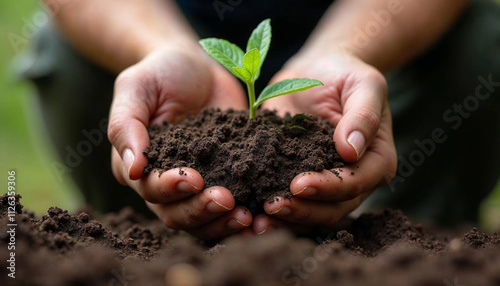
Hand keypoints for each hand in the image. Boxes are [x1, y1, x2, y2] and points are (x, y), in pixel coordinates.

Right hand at [108, 47, 251, 239]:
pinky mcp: (227, 177)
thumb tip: (132, 168)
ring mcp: (200, 182)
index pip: (150, 189)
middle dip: (201, 210)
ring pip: (204, 219)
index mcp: (140, 166)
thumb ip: (126, 125)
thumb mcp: (136, 87)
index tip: (194, 179)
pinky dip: (244, 213)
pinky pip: (233, 205)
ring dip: (223, 222)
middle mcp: (167, 182)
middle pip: (177, 213)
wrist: (198, 66)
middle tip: (228, 200)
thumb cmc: (160, 72)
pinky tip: (262, 214)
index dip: (171, 189)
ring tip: (248, 217)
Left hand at [253, 53, 396, 233]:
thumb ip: (363, 115)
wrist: (317, 71)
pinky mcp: (297, 178)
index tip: (299, 184)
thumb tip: (352, 150)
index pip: (355, 182)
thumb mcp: (363, 84)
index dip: (328, 187)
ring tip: (257, 220)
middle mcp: (354, 179)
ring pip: (310, 213)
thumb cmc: (344, 74)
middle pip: (332, 208)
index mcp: (375, 160)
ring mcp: (325, 183)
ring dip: (285, 220)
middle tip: (270, 206)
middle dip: (302, 210)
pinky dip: (272, 211)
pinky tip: (250, 211)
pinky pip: (290, 202)